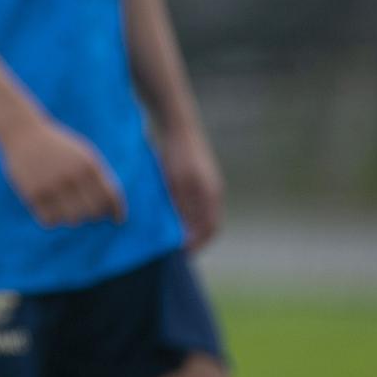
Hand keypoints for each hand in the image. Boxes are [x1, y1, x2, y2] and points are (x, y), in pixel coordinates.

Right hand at [0, 117, 125, 228]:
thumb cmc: (58, 146)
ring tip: (66, 208)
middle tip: (86, 212)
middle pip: (93, 212)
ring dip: (72, 218)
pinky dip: (53, 219)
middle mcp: (72, 175)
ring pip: (72, 220)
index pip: (111, 196)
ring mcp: (52, 185)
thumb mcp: (83, 155)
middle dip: (93, 215)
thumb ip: (99, 178)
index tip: (117, 221)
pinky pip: (50, 221)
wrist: (23, 132)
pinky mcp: (32, 193)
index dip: (117, 211)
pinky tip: (50, 210)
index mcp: (88, 164)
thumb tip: (110, 211)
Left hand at [157, 124, 223, 249]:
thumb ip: (184, 208)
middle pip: (206, 223)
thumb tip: (187, 236)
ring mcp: (204, 182)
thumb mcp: (178, 184)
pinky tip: (165, 211)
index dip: (198, 244)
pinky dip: (182, 211)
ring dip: (187, 224)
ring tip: (168, 233)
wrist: (177, 123)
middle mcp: (211, 191)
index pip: (210, 229)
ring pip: (198, 212)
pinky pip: (191, 201)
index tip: (181, 254)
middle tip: (173, 249)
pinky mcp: (194, 175)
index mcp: (211, 195)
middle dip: (193, 237)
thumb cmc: (177, 153)